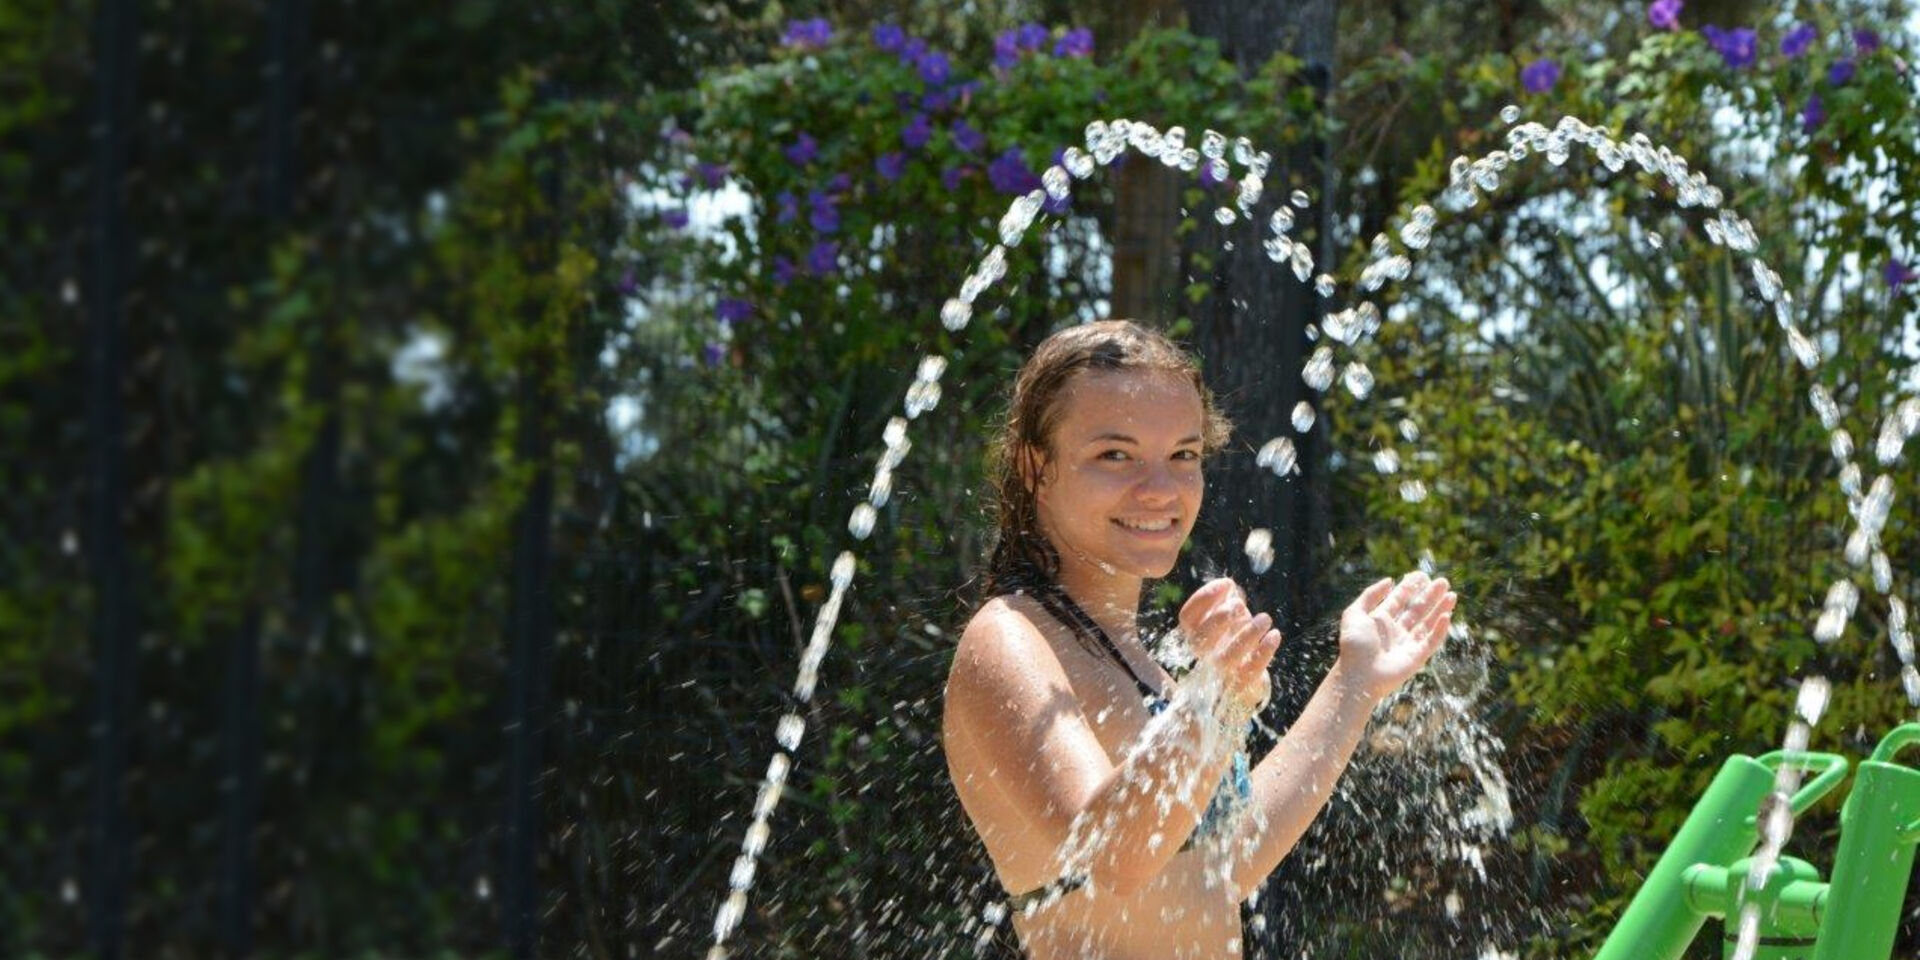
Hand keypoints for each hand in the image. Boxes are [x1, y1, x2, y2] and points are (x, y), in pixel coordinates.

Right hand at [1177, 578, 1281, 716]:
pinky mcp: (1242, 687)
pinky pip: (1251, 671)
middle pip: (1200, 641)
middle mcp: (1204, 656)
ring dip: (1247, 635)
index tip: (1227, 584)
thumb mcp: (1229, 618)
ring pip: (1227, 658)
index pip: (1187, 618)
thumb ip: (1226, 601)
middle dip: (1218, 619)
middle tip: (1239, 605)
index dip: (1203, 598)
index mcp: (1196, 636)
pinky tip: (1275, 635)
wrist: (1247, 681)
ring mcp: (1222, 673)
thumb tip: (1229, 587)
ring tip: (1265, 618)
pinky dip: (1264, 652)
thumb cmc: (1235, 641)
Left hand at [1336, 572, 1455, 701]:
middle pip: (1417, 609)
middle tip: (1442, 582)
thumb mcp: (1354, 613)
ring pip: (1427, 623)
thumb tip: (1389, 580)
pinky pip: (1432, 641)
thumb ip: (1370, 595)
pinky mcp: (1417, 657)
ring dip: (1439, 609)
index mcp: (1380, 620)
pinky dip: (1440, 629)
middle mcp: (1395, 631)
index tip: (1422, 575)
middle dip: (1430, 595)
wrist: (1359, 675)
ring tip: (1451, 594)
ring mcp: (1407, 644)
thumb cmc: (1354, 645)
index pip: (1399, 600)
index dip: (1410, 587)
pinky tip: (1446, 615)